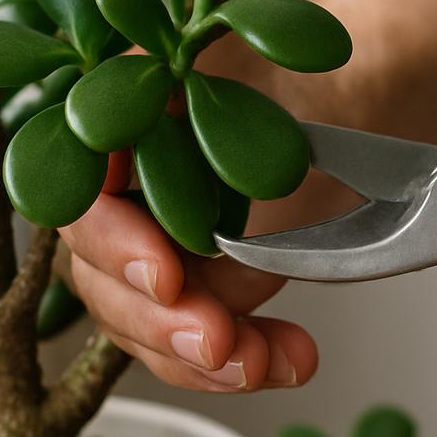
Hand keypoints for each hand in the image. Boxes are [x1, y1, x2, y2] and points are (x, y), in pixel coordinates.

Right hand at [57, 31, 354, 393]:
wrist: (359, 98)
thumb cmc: (303, 76)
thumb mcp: (257, 77)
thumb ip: (199, 106)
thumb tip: (157, 123)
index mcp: (115, 117)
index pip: (77, 191)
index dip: (115, 241)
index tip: (171, 273)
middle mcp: (114, 185)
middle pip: (100, 276)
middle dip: (162, 320)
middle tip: (221, 339)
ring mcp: (148, 245)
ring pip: (144, 324)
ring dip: (205, 358)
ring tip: (274, 361)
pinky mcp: (188, 289)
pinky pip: (193, 342)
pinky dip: (240, 361)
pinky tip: (294, 358)